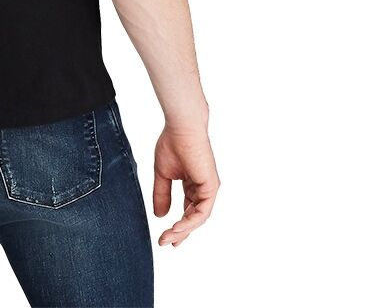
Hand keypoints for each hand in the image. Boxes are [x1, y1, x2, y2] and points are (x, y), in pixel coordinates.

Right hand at [152, 124, 219, 246]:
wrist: (181, 128)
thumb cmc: (172, 144)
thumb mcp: (163, 174)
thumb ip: (162, 194)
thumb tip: (160, 215)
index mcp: (192, 184)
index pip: (186, 210)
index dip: (177, 225)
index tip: (164, 237)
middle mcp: (202, 188)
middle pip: (192, 217)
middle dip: (179, 232)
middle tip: (165, 243)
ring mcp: (208, 188)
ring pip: (198, 217)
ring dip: (183, 229)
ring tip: (168, 237)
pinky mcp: (211, 187)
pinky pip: (202, 211)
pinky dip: (190, 221)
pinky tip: (178, 227)